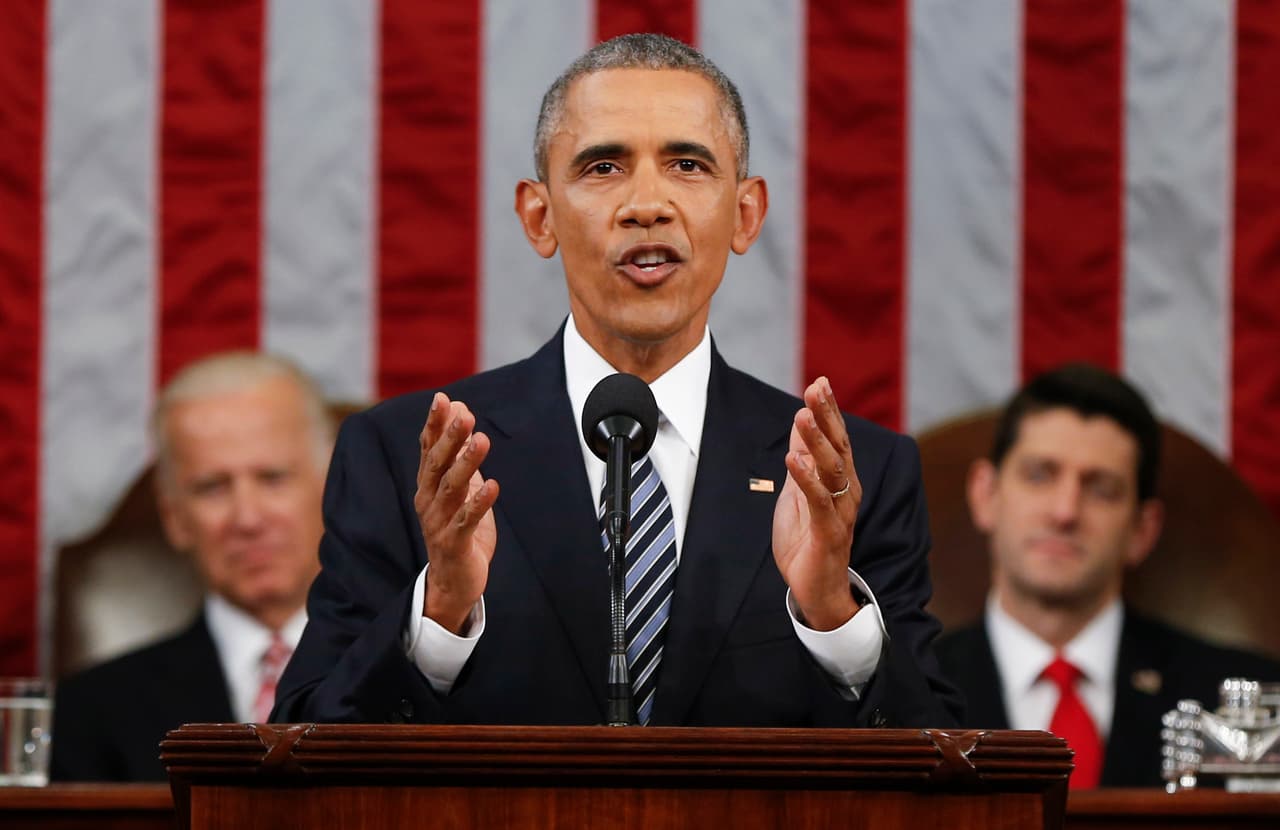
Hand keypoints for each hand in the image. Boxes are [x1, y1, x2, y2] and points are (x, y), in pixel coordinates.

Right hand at [415, 392, 499, 633]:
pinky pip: (466, 521)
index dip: (434, 424)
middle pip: (437, 465)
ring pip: (451, 489)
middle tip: (465, 415)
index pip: (428, 449)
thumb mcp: (459, 488)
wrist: (452, 582)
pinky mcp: (454, 543)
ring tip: (481, 440)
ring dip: (466, 464)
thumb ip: (459, 454)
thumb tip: (462, 412)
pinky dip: (478, 503)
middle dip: (450, 438)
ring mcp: (438, 523)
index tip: (443, 399)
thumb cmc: (457, 530)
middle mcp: (428, 501)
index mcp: (428, 486)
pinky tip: (492, 485)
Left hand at [772, 377, 861, 630]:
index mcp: (841, 481)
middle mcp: (846, 492)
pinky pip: (819, 501)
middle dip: (827, 416)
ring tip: (802, 416)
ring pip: (832, 470)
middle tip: (815, 388)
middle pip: (839, 447)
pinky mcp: (829, 533)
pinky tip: (793, 458)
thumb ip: (802, 458)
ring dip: (816, 441)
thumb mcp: (798, 491)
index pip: (838, 439)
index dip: (830, 411)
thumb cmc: (807, 540)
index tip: (819, 382)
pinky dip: (806, 478)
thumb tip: (800, 422)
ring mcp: (840, 512)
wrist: (816, 589)